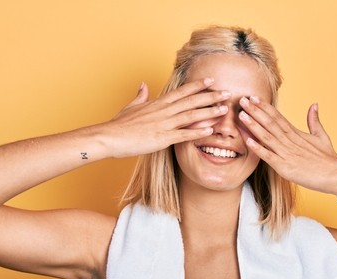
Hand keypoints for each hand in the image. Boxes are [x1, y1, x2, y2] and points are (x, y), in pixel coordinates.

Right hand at [99, 79, 232, 158]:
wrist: (109, 137)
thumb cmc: (118, 125)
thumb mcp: (130, 107)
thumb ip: (140, 96)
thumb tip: (143, 85)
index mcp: (157, 103)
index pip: (182, 92)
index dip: (197, 86)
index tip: (211, 81)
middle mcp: (163, 111)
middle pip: (191, 101)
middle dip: (211, 97)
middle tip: (227, 93)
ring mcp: (163, 124)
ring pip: (191, 116)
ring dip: (209, 112)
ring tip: (224, 110)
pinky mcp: (162, 139)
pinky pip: (183, 135)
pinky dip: (197, 132)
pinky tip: (210, 131)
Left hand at [237, 97, 336, 194]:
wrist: (335, 175)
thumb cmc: (328, 158)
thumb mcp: (321, 136)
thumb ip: (314, 121)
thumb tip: (314, 105)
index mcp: (296, 133)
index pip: (278, 117)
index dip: (265, 107)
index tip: (254, 98)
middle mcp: (290, 141)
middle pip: (269, 123)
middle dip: (255, 111)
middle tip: (242, 100)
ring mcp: (286, 154)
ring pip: (267, 136)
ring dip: (253, 125)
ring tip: (241, 115)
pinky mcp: (285, 167)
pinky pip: (269, 156)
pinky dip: (258, 149)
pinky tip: (248, 140)